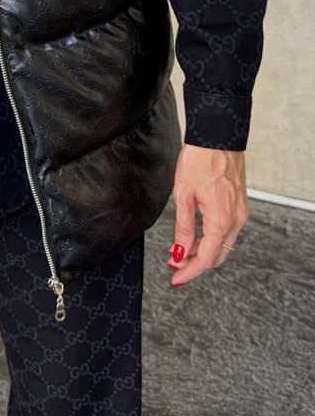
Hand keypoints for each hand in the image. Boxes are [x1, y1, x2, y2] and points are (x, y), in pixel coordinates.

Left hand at [166, 144, 248, 286]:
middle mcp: (236, 219)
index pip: (207, 258)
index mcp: (221, 220)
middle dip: (196, 263)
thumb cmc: (199, 160)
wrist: (217, 137)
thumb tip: (180, 253)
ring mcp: (240, 212)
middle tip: (175, 265)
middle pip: (218, 255)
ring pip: (223, 243)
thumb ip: (183, 228)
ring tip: (180, 250)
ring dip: (203, 250)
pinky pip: (227, 230)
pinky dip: (211, 237)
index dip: (190, 271)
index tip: (175, 279)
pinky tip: (195, 235)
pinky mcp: (239, 204)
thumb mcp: (184, 195)